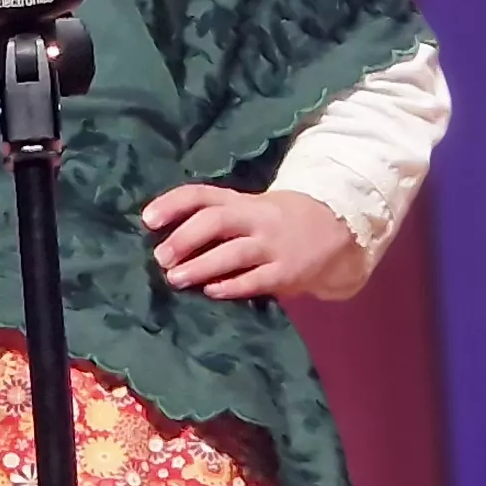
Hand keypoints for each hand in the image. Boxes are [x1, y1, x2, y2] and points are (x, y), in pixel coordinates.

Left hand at [143, 185, 365, 300]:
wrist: (338, 229)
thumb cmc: (280, 221)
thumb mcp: (251, 209)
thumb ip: (218, 218)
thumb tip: (167, 237)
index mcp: (243, 201)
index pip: (202, 195)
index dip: (173, 204)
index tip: (147, 219)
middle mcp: (256, 219)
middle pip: (216, 221)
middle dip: (184, 238)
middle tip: (161, 257)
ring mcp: (273, 245)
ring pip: (232, 253)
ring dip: (200, 266)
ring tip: (175, 278)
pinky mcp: (287, 272)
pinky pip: (255, 280)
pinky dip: (230, 286)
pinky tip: (210, 291)